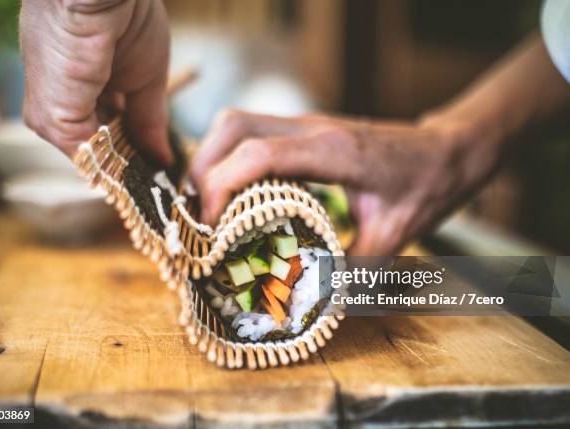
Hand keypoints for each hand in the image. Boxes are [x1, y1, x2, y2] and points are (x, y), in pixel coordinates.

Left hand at [20, 0, 172, 162]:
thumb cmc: (129, 16)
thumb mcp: (148, 78)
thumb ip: (149, 121)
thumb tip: (163, 159)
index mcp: (77, 79)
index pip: (101, 124)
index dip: (128, 143)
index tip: (151, 159)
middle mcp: (59, 93)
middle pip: (95, 141)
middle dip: (125, 156)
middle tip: (152, 170)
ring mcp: (52, 106)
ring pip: (88, 153)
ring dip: (121, 163)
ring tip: (146, 167)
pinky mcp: (53, 116)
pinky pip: (84, 153)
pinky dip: (112, 162)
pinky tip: (133, 162)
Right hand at [190, 110, 499, 254]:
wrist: (449, 150)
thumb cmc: (428, 186)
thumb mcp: (396, 235)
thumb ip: (356, 272)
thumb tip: (315, 307)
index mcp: (334, 150)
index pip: (257, 155)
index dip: (219, 187)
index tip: (208, 228)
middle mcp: (313, 128)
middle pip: (233, 126)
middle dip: (201, 169)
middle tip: (195, 216)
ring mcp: (307, 124)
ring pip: (237, 123)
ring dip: (211, 160)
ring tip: (204, 206)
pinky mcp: (305, 130)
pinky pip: (252, 132)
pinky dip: (229, 158)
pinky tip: (232, 193)